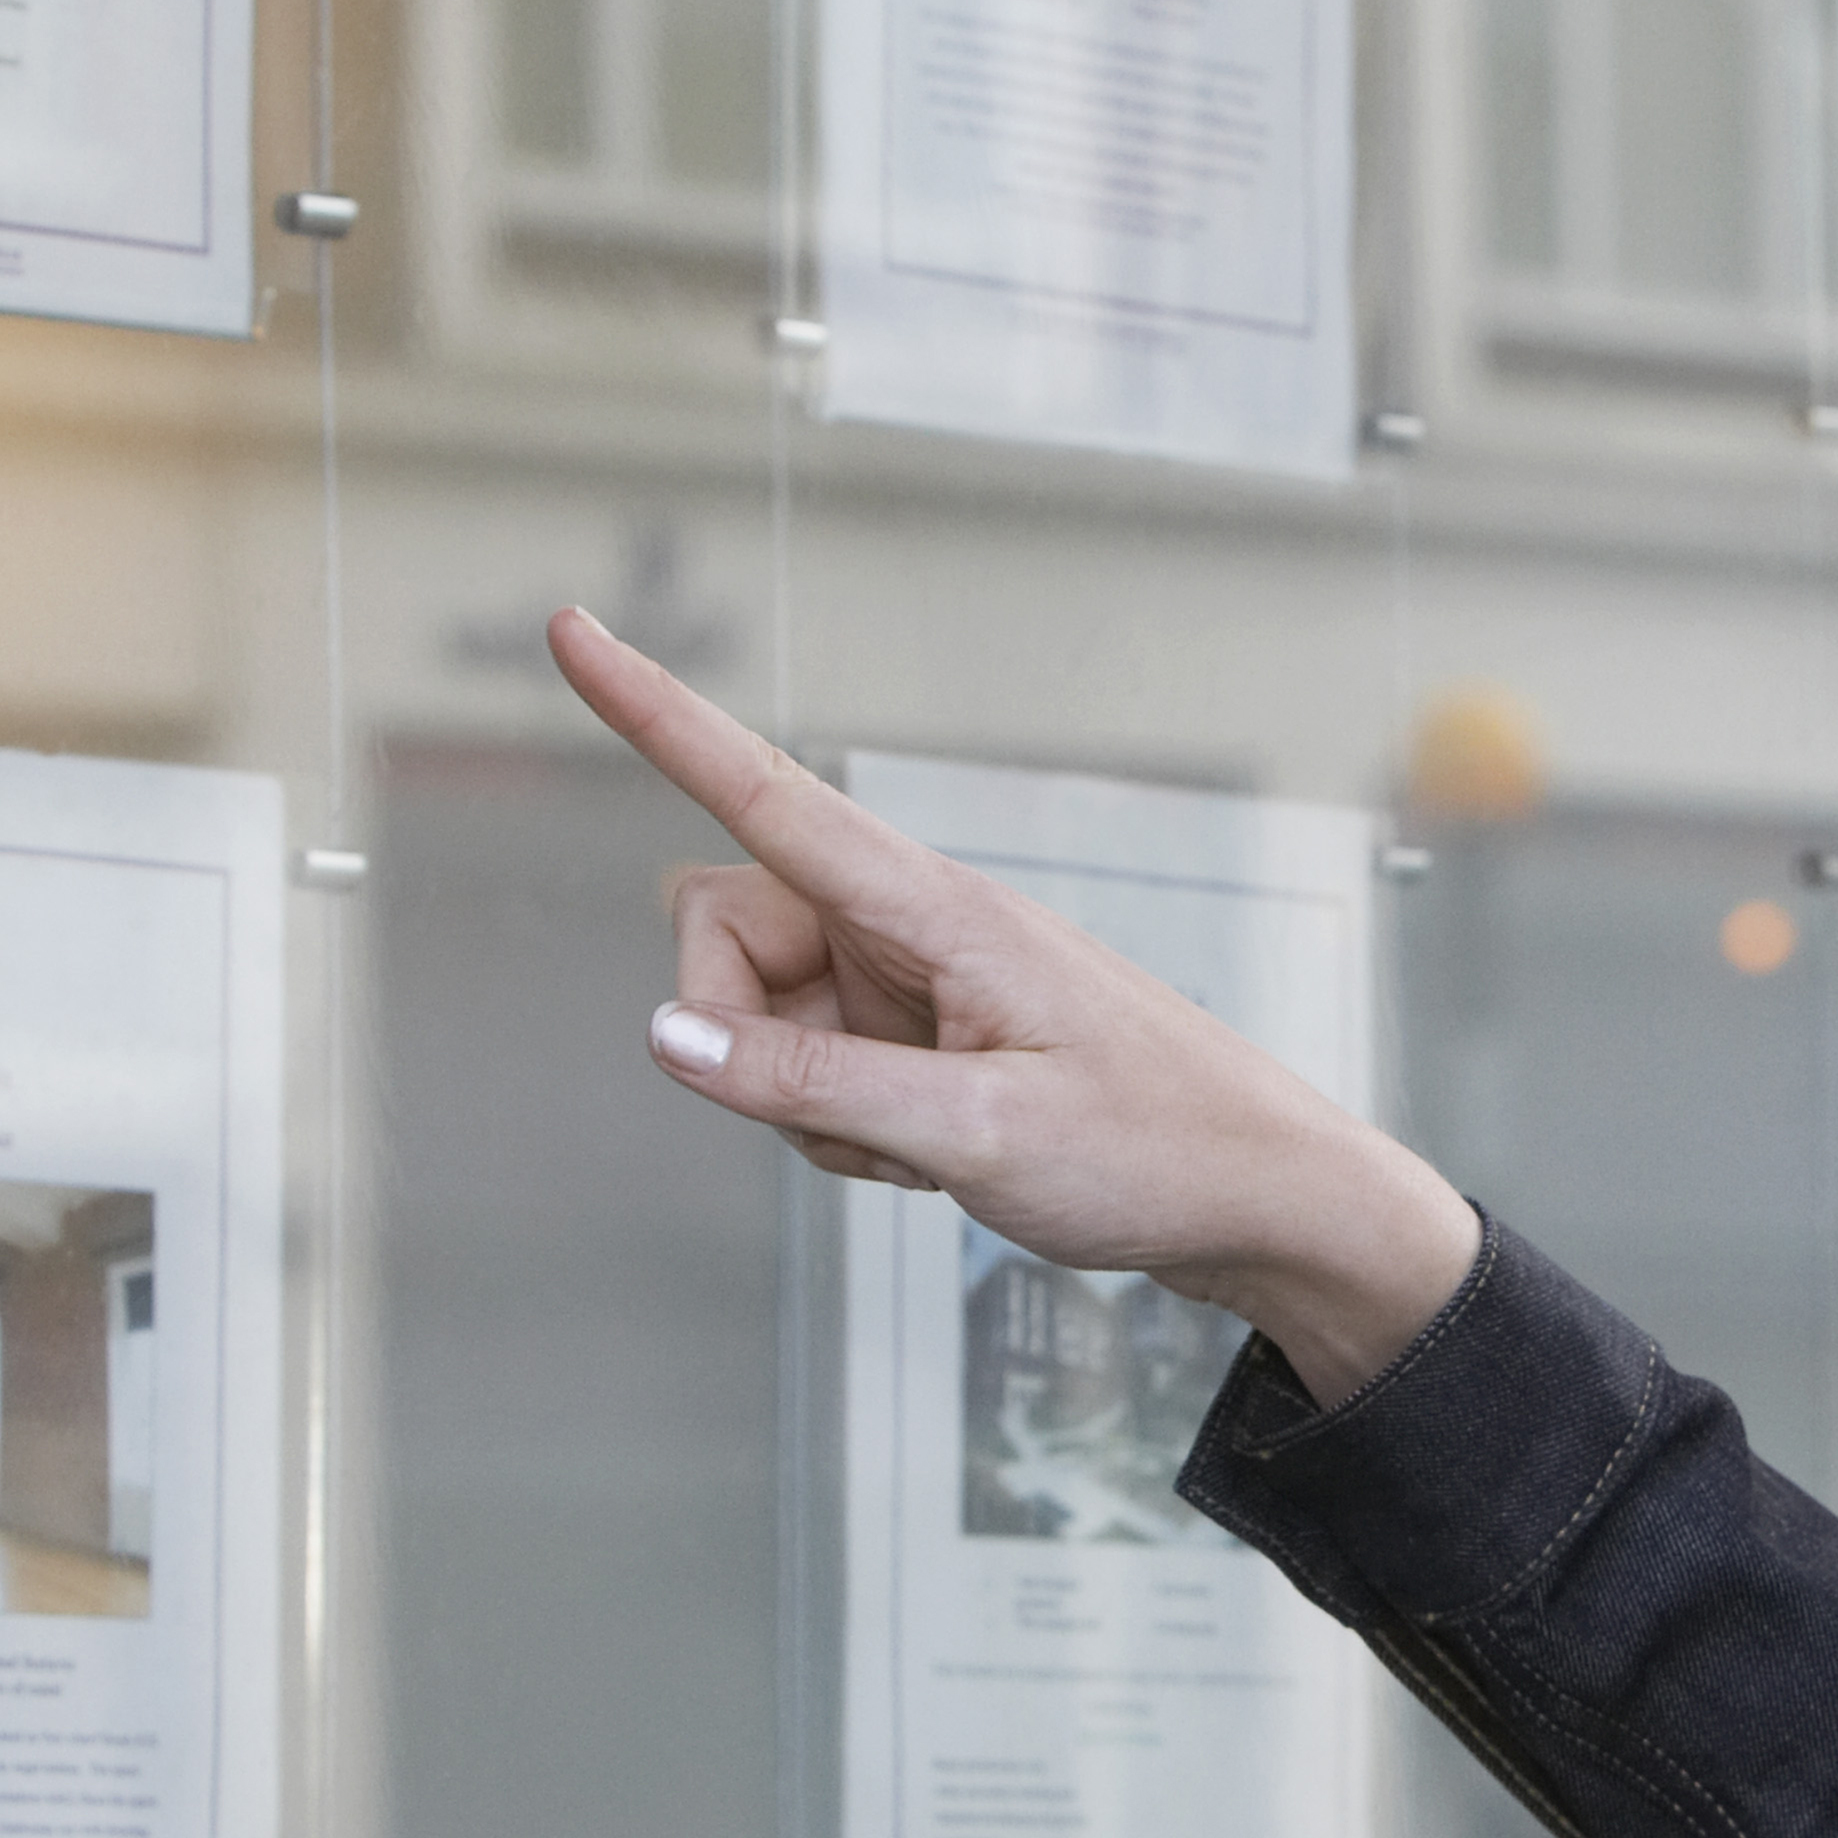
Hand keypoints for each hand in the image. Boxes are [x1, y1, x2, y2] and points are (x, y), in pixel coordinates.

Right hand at [547, 609, 1485, 1404]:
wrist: (1266, 1207)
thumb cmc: (1153, 1155)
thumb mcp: (974, 1134)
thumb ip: (810, 1081)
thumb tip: (666, 1035)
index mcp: (938, 909)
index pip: (764, 792)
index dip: (656, 715)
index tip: (571, 630)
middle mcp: (916, 924)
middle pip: (729, 931)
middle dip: (738, 1028)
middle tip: (847, 1116)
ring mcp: (918, 980)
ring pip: (763, 1012)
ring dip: (796, 1095)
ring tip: (917, 1148)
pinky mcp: (927, 1035)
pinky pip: (814, 1065)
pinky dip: (838, 1124)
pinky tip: (927, 1160)